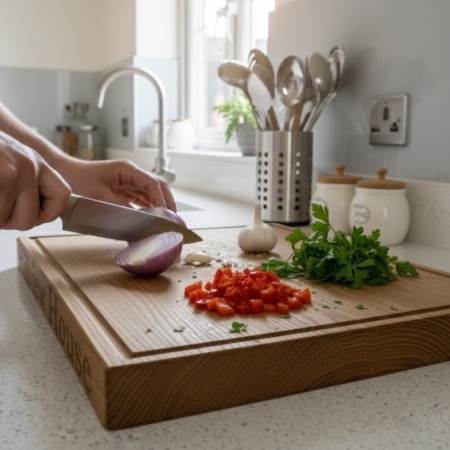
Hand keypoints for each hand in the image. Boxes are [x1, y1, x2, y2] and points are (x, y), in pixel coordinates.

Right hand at [0, 132, 71, 229]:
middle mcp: (28, 166)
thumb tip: (36, 215)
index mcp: (35, 162)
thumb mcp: (8, 160)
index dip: (46, 212)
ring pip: (3, 221)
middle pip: (29, 220)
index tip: (30, 213)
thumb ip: (25, 184)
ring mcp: (11, 173)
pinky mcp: (0, 179)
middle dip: (5, 220)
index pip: (62, 196)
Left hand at [57, 158, 176, 210]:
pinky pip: (142, 199)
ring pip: (152, 193)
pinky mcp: (124, 190)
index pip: (152, 184)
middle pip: (158, 187)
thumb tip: (138, 223)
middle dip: (167, 203)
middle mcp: (131, 174)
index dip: (161, 200)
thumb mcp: (99, 197)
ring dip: (159, 206)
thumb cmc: (77, 181)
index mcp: (127, 169)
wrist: (63, 175)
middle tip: (171, 220)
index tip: (165, 215)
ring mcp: (129, 181)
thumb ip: (121, 210)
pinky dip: (149, 209)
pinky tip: (151, 220)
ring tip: (164, 222)